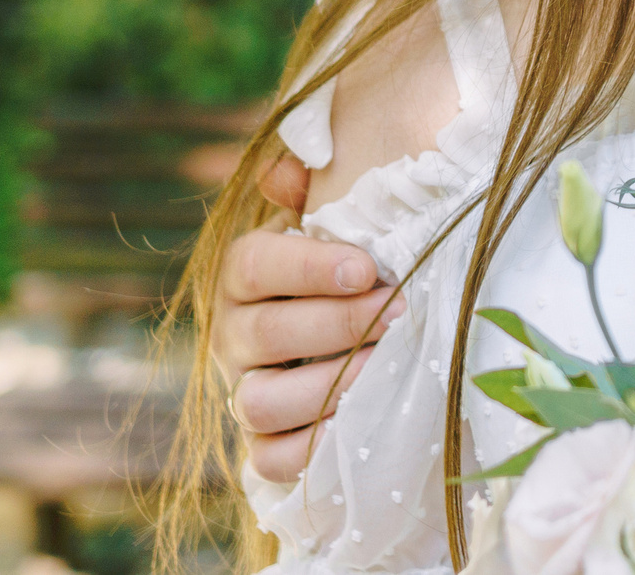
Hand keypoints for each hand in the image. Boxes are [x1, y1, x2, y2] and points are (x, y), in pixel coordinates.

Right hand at [211, 152, 406, 483]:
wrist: (362, 326)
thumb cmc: (355, 257)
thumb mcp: (341, 212)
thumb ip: (315, 182)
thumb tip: (285, 176)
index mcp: (245, 273)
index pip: (254, 265)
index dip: (308, 267)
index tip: (368, 267)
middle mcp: (233, 334)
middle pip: (266, 335)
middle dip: (340, 325)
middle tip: (401, 312)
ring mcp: (245, 391)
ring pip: (260, 402)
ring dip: (328, 387)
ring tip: (386, 366)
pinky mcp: (264, 442)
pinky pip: (271, 459)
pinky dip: (312, 447)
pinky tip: (360, 421)